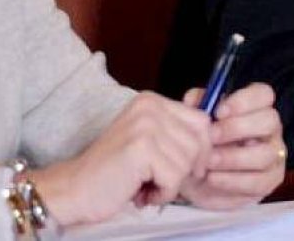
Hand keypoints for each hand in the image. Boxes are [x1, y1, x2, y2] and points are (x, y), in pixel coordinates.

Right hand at [29, 92, 211, 225]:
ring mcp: (145, 125)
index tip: (181, 168)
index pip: (202, 121)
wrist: (75, 188)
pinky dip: (162, 193)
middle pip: (200, 141)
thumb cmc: (115, 172)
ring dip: (172, 184)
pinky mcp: (141, 148)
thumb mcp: (150, 142)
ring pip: (189, 161)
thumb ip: (178, 134)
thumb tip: (218, 139)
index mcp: (153, 101)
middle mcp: (150, 106)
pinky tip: (142, 193)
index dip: (201, 151)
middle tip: (161, 180)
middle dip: (187, 169)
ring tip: (147, 186)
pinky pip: (175, 177)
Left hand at [178, 83, 285, 208]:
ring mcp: (273, 156)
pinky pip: (258, 181)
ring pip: (265, 154)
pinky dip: (232, 180)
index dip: (243, 101)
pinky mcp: (269, 181)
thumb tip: (195, 100)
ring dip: (233, 158)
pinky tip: (212, 178)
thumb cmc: (202, 143)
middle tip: (211, 137)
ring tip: (208, 161)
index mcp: (255, 108)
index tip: (218, 112)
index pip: (263, 94)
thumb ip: (196, 107)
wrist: (199, 179)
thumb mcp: (195, 123)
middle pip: (269, 120)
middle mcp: (269, 129)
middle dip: (238, 128)